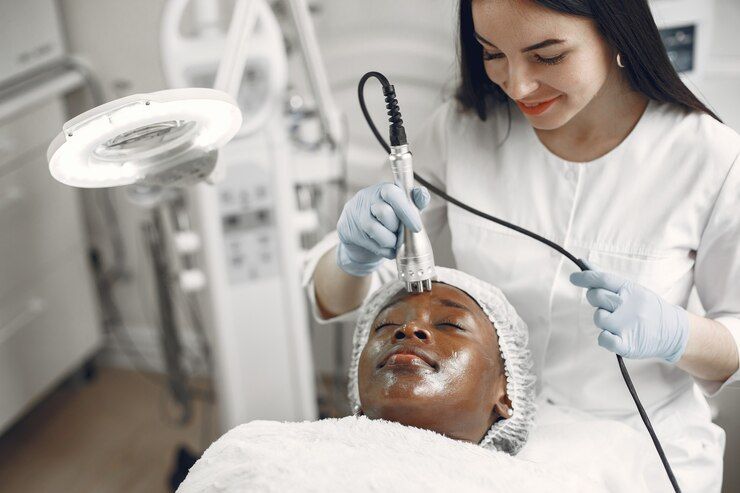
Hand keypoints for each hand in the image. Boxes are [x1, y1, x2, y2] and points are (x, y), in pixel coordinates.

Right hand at [336, 183, 429, 275]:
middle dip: (396, 228)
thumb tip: (423, 194)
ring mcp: (354, 213)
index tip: (417, 227)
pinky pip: (368, 243)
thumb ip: (414, 203)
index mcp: (381, 189)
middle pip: (385, 213)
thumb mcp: (402, 210)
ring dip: (390, 241)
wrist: (361, 237)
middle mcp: (365, 198)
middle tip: (398, 233)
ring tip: (393, 242)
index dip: (406, 210)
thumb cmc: (386, 220)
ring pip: (376, 230)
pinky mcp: (346, 229)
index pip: (392, 193)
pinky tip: (386, 249)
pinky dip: (383, 251)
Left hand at [570, 261, 688, 362]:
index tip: (573, 277)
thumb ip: (606, 278)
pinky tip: (614, 335)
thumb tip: (583, 263)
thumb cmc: (646, 307)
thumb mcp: (632, 289)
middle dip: (594, 298)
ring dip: (603, 319)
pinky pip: (603, 339)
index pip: (602, 279)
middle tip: (606, 304)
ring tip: (618, 321)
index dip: (585, 277)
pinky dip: (605, 337)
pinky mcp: (627, 344)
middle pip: (596, 296)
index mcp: (630, 290)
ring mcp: (627, 326)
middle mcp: (628, 306)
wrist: (674, 332)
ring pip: (598, 318)